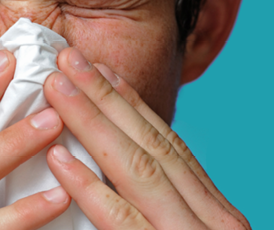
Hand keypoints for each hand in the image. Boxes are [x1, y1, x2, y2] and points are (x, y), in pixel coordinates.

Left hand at [43, 48, 249, 229]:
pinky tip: (58, 159)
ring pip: (136, 169)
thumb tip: (117, 175)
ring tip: (56, 89)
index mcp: (217, 215)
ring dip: (91, 123)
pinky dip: (89, 186)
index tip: (101, 70)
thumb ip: (164, 213)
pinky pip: (120, 219)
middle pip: (150, 145)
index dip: (133, 104)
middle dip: (105, 98)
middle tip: (67, 59)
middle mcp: (212, 221)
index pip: (170, 146)